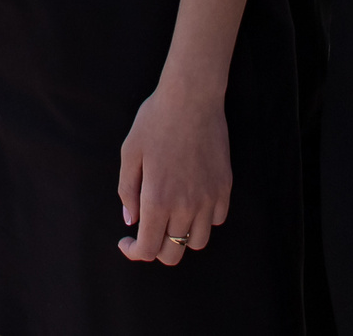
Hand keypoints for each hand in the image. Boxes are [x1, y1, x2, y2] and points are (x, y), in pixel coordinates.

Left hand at [117, 79, 231, 266]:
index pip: (148, 249)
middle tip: (149, 230)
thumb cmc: (156, 121)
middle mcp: (185, 206)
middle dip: (157, 249)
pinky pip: (216, 219)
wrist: (192, 98)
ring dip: (181, 237)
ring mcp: (208, 198)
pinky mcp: (224, 187)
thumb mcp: (130, 153)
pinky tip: (192, 201)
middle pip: (173, 254)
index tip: (127, 241)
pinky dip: (203, 219)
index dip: (134, 252)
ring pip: (197, 242)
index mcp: (157, 200)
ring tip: (172, 217)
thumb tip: (131, 221)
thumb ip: (127, 191)